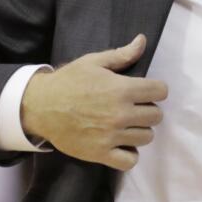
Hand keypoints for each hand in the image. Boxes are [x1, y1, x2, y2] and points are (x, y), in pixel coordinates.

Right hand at [20, 34, 166, 169]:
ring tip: (126, 125)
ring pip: (147, 137)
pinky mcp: (101, 153)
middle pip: (156, 116)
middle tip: (133, 108)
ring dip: (139, 130)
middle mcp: (121, 114)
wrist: (40, 106)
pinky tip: (121, 144)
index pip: (161, 91)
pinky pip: (130, 161)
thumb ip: (121, 54)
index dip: (156, 89)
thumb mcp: (94, 62)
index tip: (146, 91)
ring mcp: (112, 136)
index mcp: (122, 89)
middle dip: (148, 110)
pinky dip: (129, 154)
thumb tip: (142, 40)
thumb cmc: (68, 81)